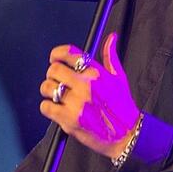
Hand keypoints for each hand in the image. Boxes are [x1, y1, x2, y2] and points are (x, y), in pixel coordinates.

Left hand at [39, 32, 139, 159]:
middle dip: (52, 75)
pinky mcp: (69, 119)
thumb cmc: (122, 105)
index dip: (57, 54)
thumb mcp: (119, 77)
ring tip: (59, 97)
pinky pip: (46, 106)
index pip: (69, 53)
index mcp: (96, 72)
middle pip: (53, 70)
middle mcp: (85, 85)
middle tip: (58, 82)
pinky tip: (58, 110)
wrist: (126, 134)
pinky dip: (48, 108)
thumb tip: (111, 37)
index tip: (54, 59)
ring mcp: (76, 102)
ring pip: (47, 87)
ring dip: (49, 92)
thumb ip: (110, 56)